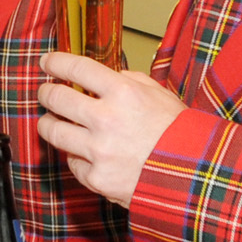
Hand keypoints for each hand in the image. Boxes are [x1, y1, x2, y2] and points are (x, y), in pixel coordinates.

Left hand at [36, 51, 186, 207]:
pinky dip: (76, 157)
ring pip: (53, 132)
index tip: (47, 62)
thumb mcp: (159, 94)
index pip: (76, 68)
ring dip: (48, 124)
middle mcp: (107, 120)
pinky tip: (84, 153)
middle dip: (46, 93)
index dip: (56, 62)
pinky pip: (73, 163)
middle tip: (45, 92)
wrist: (196, 177)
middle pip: (56, 98)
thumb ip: (128, 81)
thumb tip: (104, 77)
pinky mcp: (97, 178)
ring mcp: (99, 151)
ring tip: (51, 122)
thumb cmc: (180, 134)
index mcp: (124, 93)